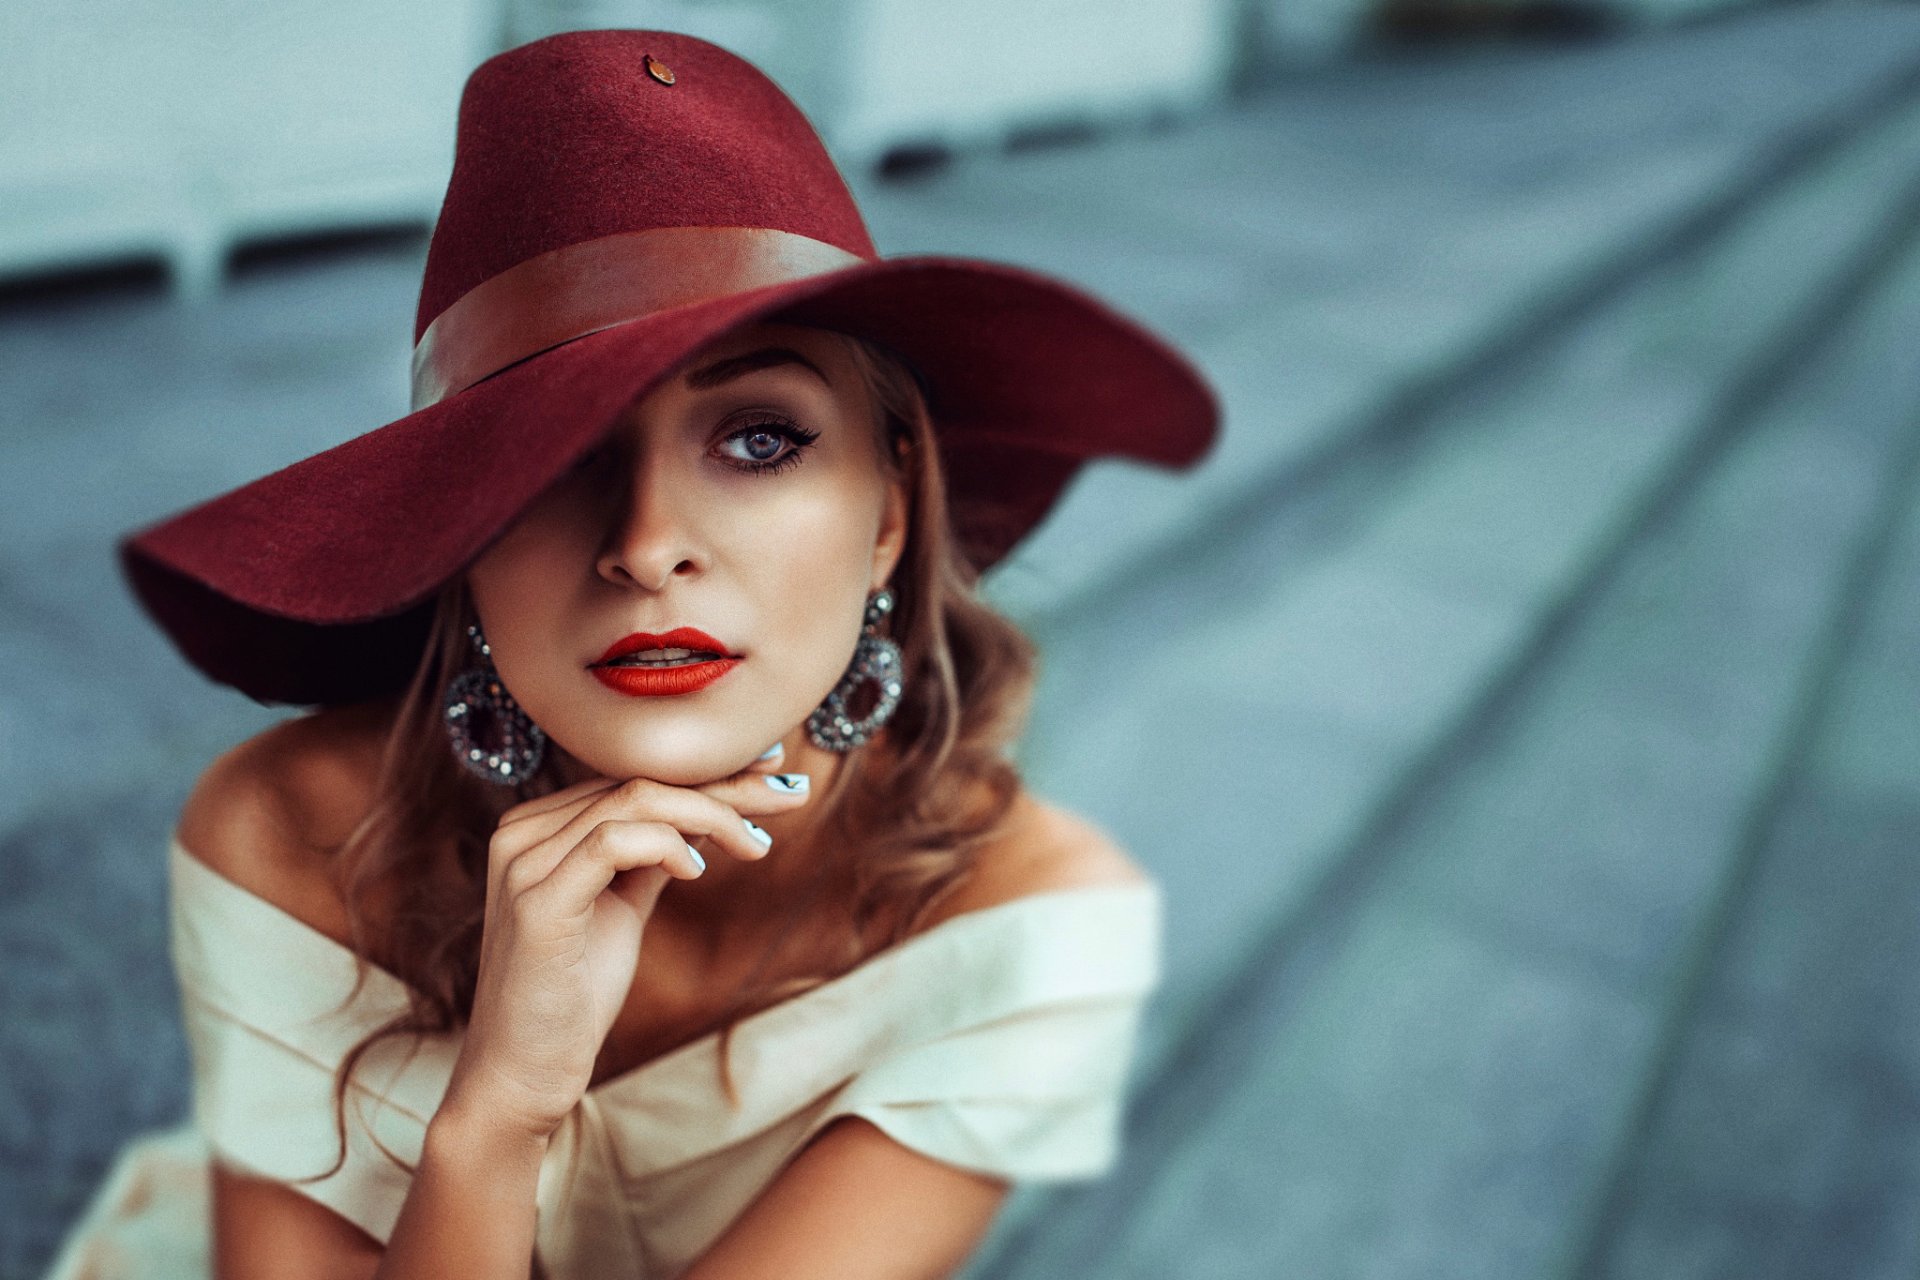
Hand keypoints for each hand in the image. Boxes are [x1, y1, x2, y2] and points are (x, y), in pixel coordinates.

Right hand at [438, 745, 810, 1144]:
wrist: (521, 1076)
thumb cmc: (572, 997)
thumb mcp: (622, 908)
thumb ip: (653, 858)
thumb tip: (710, 816)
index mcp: (537, 829)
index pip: (630, 777)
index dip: (706, 770)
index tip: (770, 770)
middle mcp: (522, 834)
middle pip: (637, 781)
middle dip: (724, 784)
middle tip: (788, 794)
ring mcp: (524, 865)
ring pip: (633, 802)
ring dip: (712, 816)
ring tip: (755, 845)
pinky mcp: (538, 904)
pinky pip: (613, 843)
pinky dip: (666, 846)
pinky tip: (697, 871)